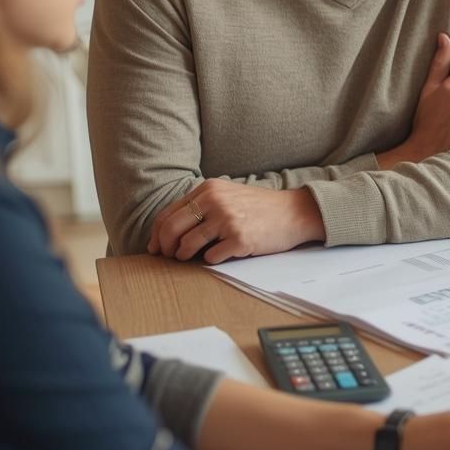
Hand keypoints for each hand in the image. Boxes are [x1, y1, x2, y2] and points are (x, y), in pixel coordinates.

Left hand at [147, 180, 323, 262]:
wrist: (294, 212)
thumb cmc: (259, 207)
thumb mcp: (227, 195)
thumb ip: (201, 206)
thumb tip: (168, 232)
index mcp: (208, 189)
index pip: (169, 213)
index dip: (157, 234)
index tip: (156, 247)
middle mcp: (215, 202)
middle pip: (172, 229)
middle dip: (165, 247)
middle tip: (169, 256)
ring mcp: (227, 220)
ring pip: (187, 245)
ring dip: (184, 255)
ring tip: (189, 258)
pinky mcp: (240, 239)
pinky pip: (211, 256)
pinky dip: (209, 259)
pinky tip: (218, 254)